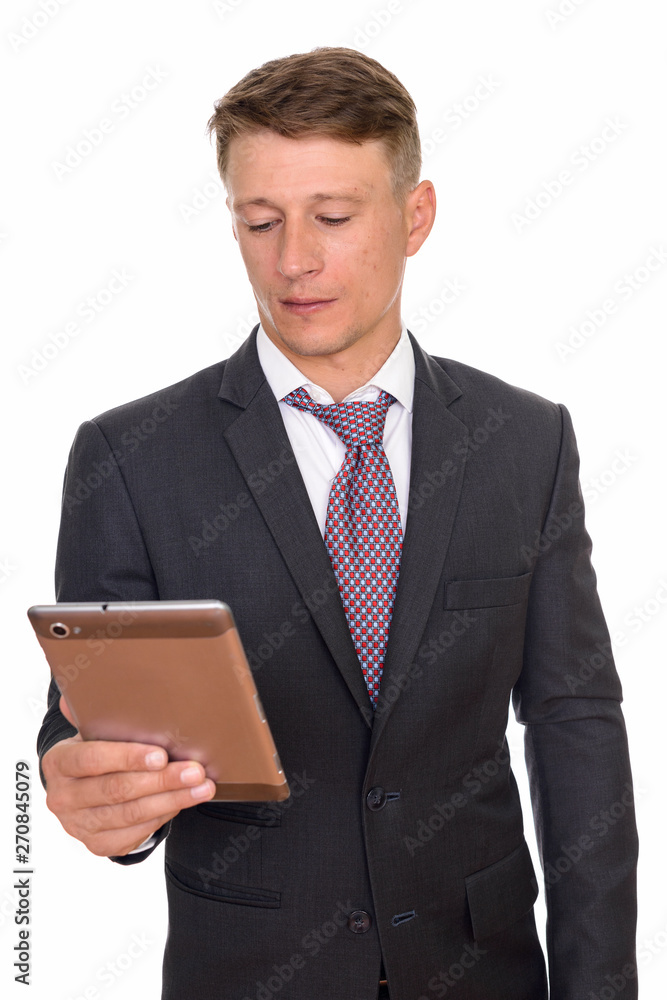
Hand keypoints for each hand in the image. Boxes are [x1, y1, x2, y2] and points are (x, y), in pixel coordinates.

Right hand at [41, 695, 215, 856]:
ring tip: (202, 787)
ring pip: (131, 814)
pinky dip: (163, 817)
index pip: (92, 760)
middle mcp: (63, 797)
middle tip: (195, 770)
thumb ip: (94, 710)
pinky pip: (135, 832)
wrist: (82, 788)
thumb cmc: (96, 751)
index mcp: (59, 762)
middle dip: (162, 780)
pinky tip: (184, 801)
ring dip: (172, 800)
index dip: (128, 758)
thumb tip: (92, 682)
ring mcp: (79, 825)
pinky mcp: (97, 844)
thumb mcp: (91, 729)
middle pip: (117, 789)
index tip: (161, 755)